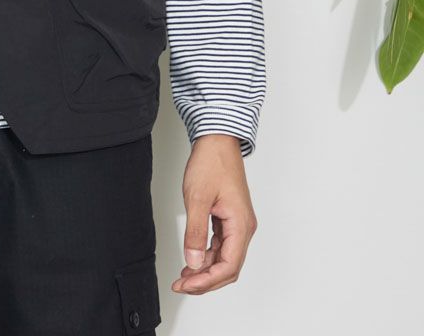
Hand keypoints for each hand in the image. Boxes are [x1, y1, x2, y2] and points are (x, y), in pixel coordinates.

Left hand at [171, 133, 257, 294]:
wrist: (217, 140)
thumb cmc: (211, 163)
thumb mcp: (197, 198)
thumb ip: (195, 233)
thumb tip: (193, 263)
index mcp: (241, 225)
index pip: (228, 266)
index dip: (207, 280)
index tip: (187, 285)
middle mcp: (243, 227)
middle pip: (229, 267)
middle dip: (206, 280)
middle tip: (182, 285)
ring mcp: (237, 223)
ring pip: (224, 257)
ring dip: (205, 269)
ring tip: (183, 276)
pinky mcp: (229, 218)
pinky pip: (220, 245)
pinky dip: (206, 255)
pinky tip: (192, 259)